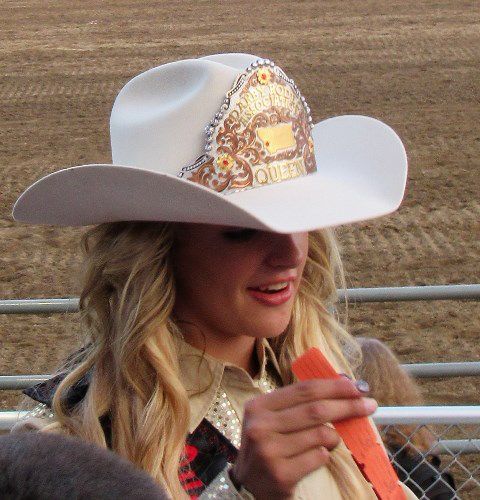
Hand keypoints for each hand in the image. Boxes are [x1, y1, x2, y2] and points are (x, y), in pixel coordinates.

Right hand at [231, 378, 376, 498]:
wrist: (247, 487)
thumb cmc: (267, 446)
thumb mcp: (272, 420)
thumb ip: (298, 405)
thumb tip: (343, 385)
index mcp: (259, 406)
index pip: (304, 389)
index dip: (334, 386)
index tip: (357, 386)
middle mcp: (260, 426)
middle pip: (316, 410)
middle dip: (347, 405)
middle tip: (370, 405)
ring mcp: (269, 451)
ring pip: (320, 435)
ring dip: (335, 437)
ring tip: (333, 441)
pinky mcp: (281, 474)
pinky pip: (318, 457)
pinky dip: (324, 455)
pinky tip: (316, 458)